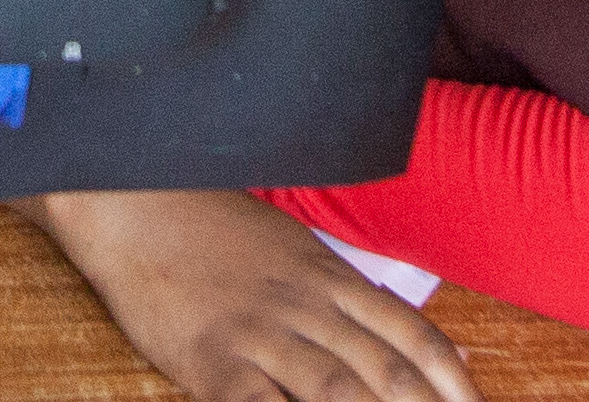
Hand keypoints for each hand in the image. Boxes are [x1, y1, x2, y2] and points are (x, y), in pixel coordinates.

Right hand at [25, 189, 472, 401]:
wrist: (135, 205)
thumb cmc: (214, 230)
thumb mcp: (295, 252)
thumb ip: (351, 299)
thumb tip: (422, 346)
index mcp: (331, 279)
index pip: (412, 336)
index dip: (454, 382)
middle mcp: (307, 309)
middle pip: (386, 372)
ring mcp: (262, 335)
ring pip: (337, 391)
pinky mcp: (215, 361)